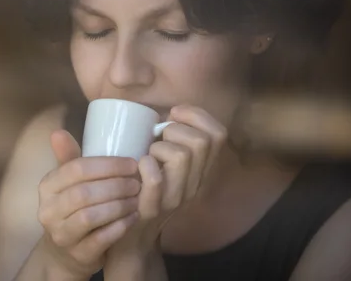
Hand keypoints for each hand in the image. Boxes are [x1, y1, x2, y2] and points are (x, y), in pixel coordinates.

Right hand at [37, 130, 141, 278]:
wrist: (66, 251)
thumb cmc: (73, 207)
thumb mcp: (69, 182)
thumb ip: (69, 157)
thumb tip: (58, 131)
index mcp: (47, 186)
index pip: (76, 169)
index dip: (106, 165)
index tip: (131, 162)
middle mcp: (48, 211)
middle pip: (83, 193)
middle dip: (115, 185)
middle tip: (137, 181)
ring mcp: (61, 235)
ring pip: (91, 216)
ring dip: (118, 205)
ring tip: (137, 198)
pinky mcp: (77, 254)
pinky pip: (100, 239)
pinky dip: (119, 227)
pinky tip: (133, 217)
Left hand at [107, 105, 227, 257]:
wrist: (131, 236)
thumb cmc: (143, 189)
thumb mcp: (166, 163)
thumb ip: (171, 141)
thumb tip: (163, 113)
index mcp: (200, 169)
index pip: (218, 134)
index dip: (198, 115)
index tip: (174, 114)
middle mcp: (195, 183)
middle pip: (201, 141)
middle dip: (175, 130)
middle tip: (158, 140)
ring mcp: (176, 198)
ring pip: (182, 155)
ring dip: (159, 147)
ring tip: (148, 156)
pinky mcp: (153, 209)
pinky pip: (156, 178)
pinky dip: (145, 164)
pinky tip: (139, 166)